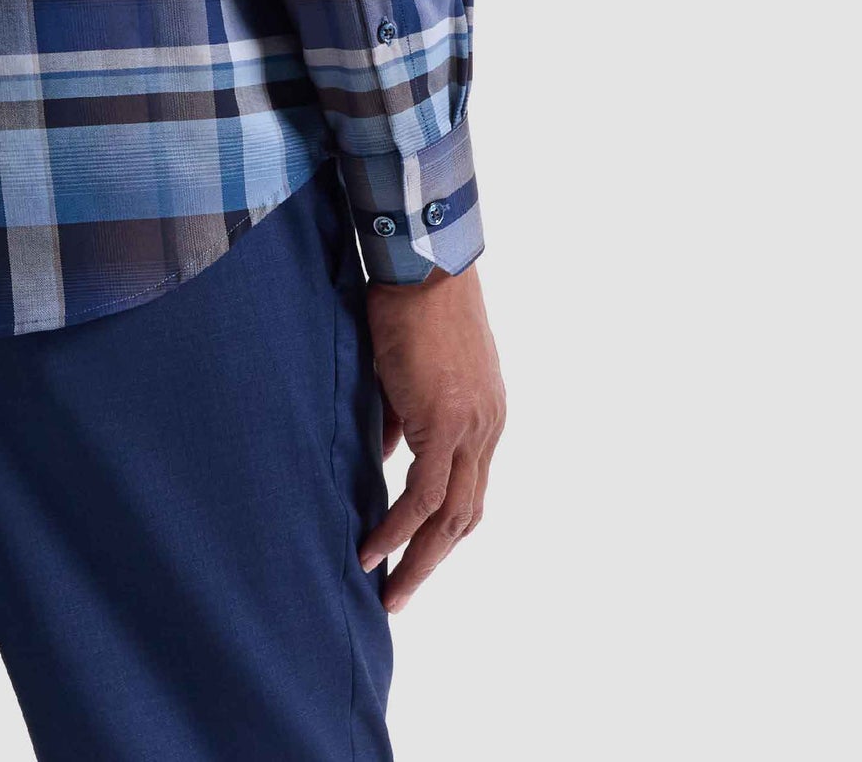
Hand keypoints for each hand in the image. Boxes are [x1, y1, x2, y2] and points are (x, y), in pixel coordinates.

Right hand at [358, 265, 504, 611]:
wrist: (421, 264)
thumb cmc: (409, 302)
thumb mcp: (407, 372)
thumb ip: (401, 419)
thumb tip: (382, 458)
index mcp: (484, 416)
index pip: (468, 490)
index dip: (441, 530)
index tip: (411, 556)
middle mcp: (488, 429)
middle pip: (466, 516)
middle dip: (432, 561)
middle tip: (399, 596)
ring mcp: (472, 428)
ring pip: (450, 516)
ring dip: (418, 559)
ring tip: (387, 592)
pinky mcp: (446, 423)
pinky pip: (422, 494)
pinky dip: (399, 528)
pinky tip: (374, 550)